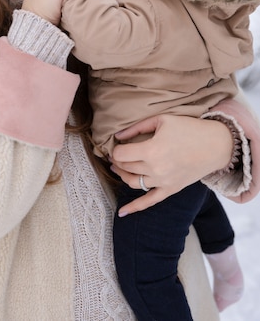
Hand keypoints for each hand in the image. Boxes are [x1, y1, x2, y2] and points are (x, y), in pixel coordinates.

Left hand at [110, 114, 232, 214]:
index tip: (118, 145)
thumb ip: (137, 128)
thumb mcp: (161, 120)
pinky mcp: (171, 189)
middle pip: (126, 168)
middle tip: (117, 154)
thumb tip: (117, 136)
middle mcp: (155, 169)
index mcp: (151, 151)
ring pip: (133, 183)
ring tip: (120, 168)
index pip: (121, 155)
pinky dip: (135, 207)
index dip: (116, 150)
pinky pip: (149, 202)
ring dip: (123, 175)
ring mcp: (163, 182)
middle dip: (118, 161)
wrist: (215, 145)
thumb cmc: (188, 129)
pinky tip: (122, 212)